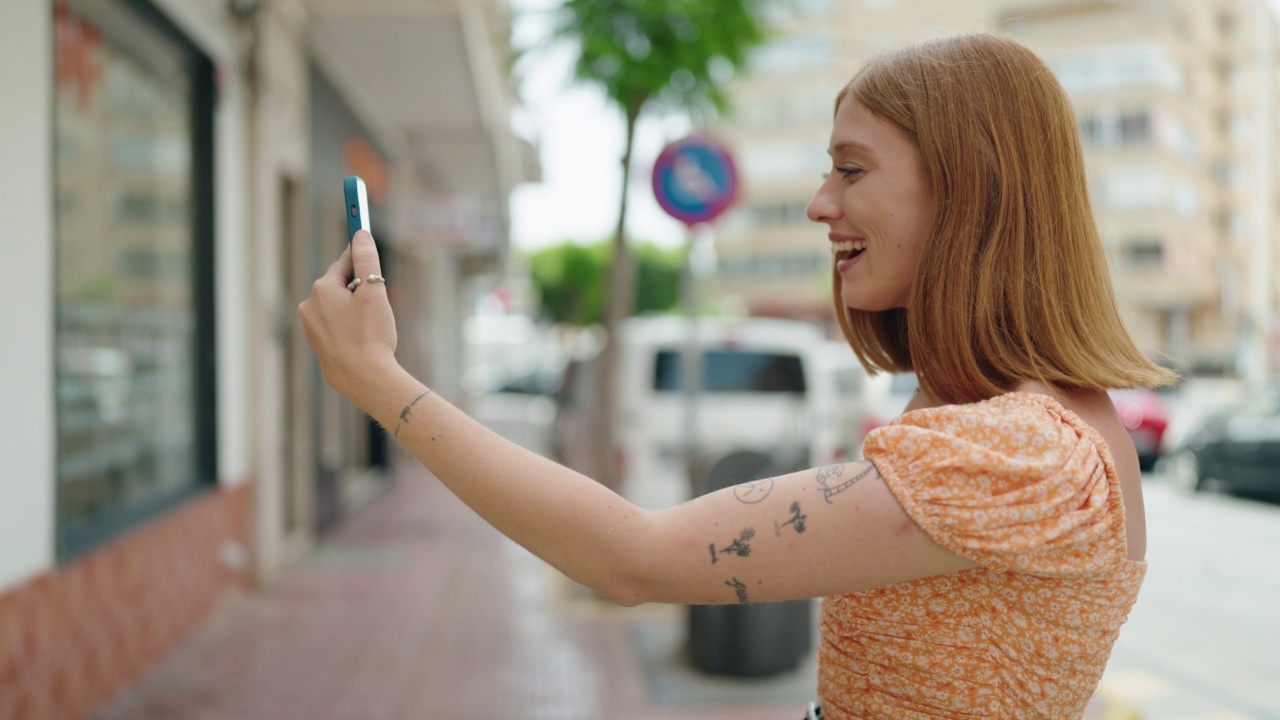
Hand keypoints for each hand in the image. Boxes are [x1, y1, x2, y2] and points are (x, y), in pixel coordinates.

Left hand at [297, 230, 399, 400]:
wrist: (366, 380)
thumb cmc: (371, 336)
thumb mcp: (374, 292)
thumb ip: (367, 260)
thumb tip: (361, 234)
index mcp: (321, 290)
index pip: (344, 263)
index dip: (361, 258)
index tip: (366, 244)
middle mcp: (309, 307)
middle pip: (339, 286)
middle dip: (359, 290)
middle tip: (378, 304)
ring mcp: (311, 329)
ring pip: (337, 308)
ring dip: (354, 310)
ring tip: (371, 328)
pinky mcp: (318, 347)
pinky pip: (335, 327)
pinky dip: (349, 328)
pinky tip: (363, 340)